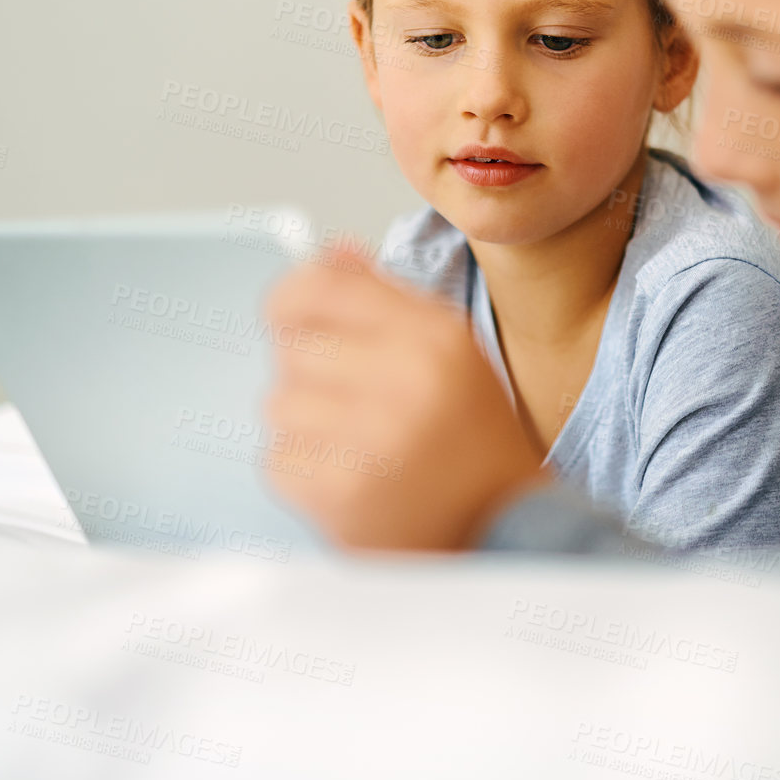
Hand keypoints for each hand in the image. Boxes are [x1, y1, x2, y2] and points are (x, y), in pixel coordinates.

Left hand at [260, 244, 547, 549]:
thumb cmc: (472, 436)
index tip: (289, 313)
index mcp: (435, 338)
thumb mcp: (450, 349)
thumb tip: (330, 252)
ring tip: (355, 440)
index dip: (290, 295)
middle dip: (310, 370)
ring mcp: (373, 443)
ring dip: (305, 422)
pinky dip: (304, 468)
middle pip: (293, 347)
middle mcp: (407, 383)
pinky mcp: (342, 497)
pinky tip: (349, 474)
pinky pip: (278, 459)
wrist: (500, 527)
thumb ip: (387, 296)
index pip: (321, 288)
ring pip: (279, 403)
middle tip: (350, 398)